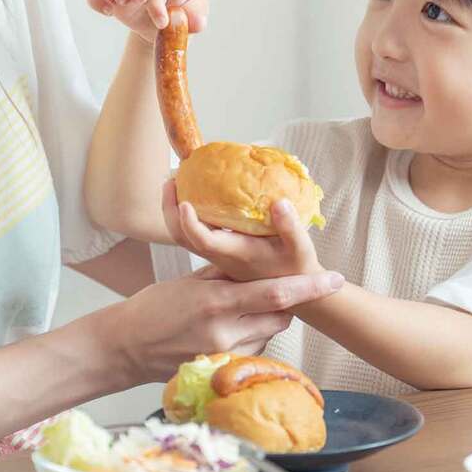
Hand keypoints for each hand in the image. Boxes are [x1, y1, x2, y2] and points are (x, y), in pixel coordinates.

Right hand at [112, 264, 342, 382]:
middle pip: (281, 318)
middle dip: (287, 303)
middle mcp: (225, 334)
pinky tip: (226, 330)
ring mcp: (224, 357)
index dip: (310, 287)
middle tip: (274, 289)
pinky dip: (249, 337)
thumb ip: (228, 276)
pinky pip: (251, 351)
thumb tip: (258, 266)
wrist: (125, 348)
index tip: (335, 279)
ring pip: (268, 335)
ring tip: (237, 311)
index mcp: (218, 304)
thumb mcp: (190, 282)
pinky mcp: (221, 371)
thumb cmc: (152, 308)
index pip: (277, 295)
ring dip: (265, 321)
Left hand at [162, 179, 324, 281]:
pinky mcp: (220, 251)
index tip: (184, 202)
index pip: (204, 241)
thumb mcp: (301, 248)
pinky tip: (196, 196)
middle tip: (171, 180)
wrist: (293, 291)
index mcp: (236, 254)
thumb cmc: (297, 269)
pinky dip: (187, 215)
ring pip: (184, 236)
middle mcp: (221, 255)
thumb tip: (279, 202)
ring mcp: (217, 254)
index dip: (190, 223)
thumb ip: (291, 226)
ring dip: (174, 211)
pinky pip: (194, 233)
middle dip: (170, 209)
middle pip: (182, 237)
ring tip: (176, 183)